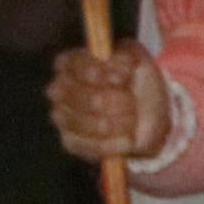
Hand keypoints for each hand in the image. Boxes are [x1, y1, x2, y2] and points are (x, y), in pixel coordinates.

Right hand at [46, 44, 171, 164]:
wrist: (146, 113)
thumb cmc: (137, 81)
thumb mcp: (137, 59)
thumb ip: (127, 56)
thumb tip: (124, 63)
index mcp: (70, 63)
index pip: (75, 65)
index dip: (101, 72)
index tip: (125, 76)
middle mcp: (58, 89)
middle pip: (91, 99)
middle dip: (122, 101)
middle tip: (133, 100)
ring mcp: (62, 117)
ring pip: (97, 125)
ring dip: (125, 122)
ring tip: (133, 117)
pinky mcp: (71, 142)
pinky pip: (97, 146)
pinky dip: (120, 142)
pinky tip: (128, 136)